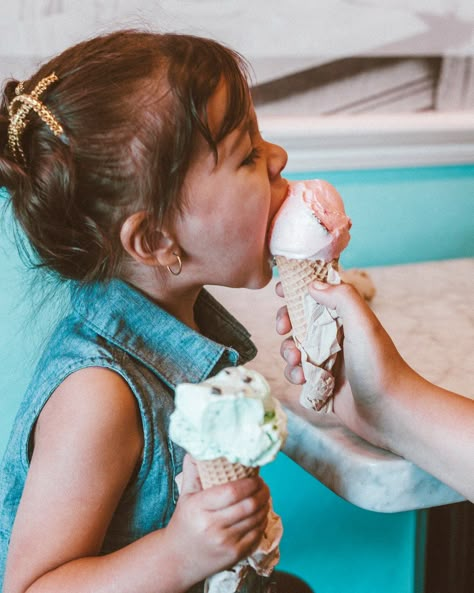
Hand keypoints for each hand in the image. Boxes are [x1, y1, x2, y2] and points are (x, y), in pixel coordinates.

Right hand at [165, 455, 269, 585]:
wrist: (176, 559)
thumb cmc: (183, 523)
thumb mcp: (185, 495)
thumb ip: (192, 471)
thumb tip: (197, 449)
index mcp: (199, 507)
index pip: (232, 492)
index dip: (250, 483)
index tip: (256, 476)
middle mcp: (212, 526)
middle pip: (248, 505)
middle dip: (262, 492)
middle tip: (263, 485)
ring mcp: (225, 542)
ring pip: (256, 519)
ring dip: (265, 506)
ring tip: (264, 497)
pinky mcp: (234, 555)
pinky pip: (257, 535)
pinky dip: (262, 522)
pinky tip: (261, 514)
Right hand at [275, 280, 410, 448]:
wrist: (389, 412)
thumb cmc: (380, 366)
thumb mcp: (363, 324)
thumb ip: (342, 298)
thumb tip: (313, 285)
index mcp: (345, 316)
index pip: (318, 293)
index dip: (298, 289)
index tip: (281, 290)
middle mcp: (334, 334)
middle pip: (299, 318)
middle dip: (286, 321)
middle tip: (282, 328)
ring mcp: (326, 358)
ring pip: (294, 346)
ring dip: (288, 351)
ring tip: (298, 361)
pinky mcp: (320, 381)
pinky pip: (297, 372)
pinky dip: (294, 374)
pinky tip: (304, 380)